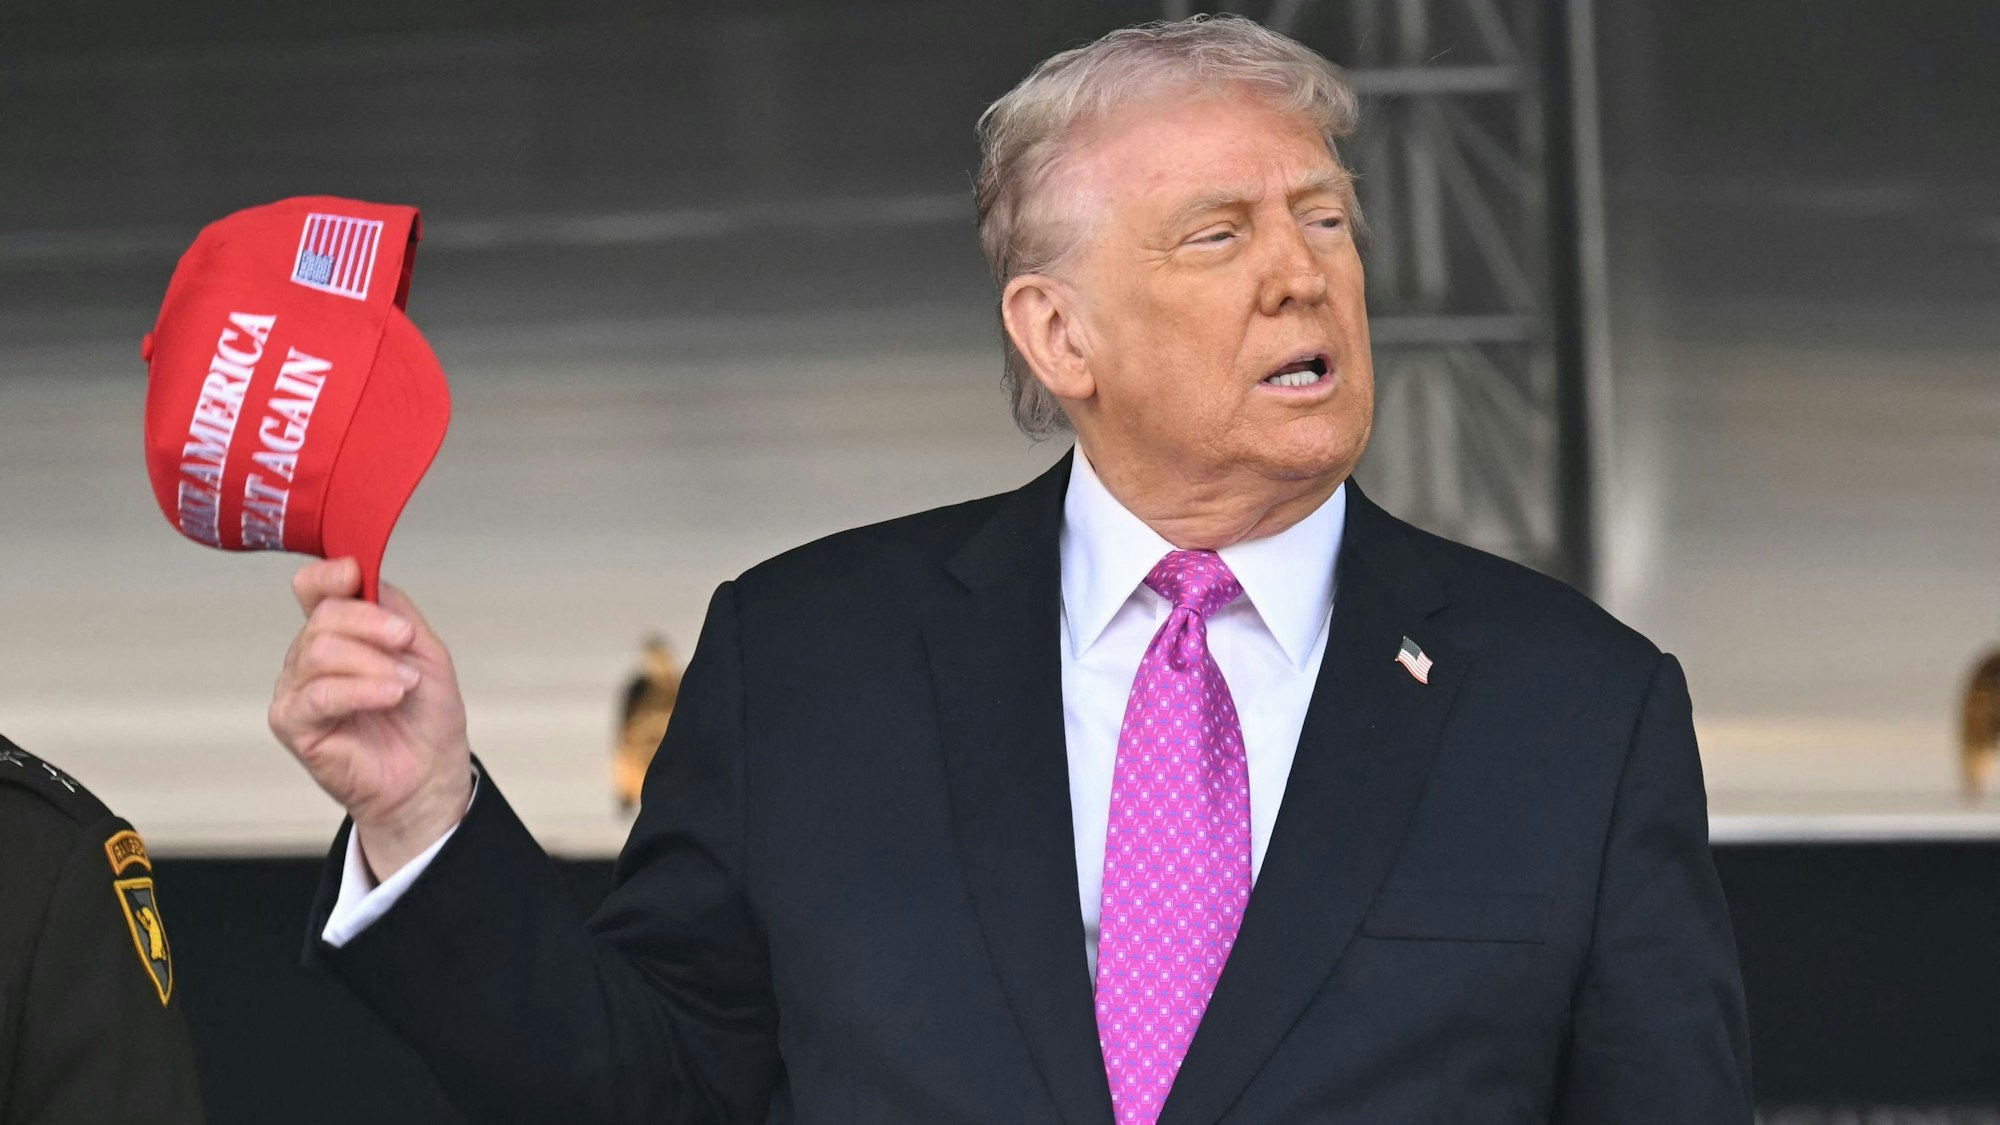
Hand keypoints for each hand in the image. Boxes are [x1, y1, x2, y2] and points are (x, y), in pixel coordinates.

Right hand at [270, 557, 472, 880]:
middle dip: (371, 624)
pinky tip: (391, 694)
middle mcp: (310, 656)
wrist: (430, 774)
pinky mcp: (292, 724)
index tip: (355, 574)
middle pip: (323, 616)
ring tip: (405, 683)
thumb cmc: (425, 717)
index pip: (313, 588)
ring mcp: (297, 689)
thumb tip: (365, 578)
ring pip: (320, 650)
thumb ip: (393, 610)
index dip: (329, 574)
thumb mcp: (423, 650)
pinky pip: (320, 693)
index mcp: (338, 632)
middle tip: (406, 643)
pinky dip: (362, 689)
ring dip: (373, 662)